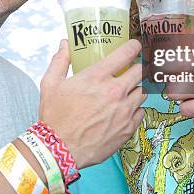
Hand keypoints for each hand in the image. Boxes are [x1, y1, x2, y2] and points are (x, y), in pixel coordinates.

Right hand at [39, 39, 145, 168]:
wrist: (59, 149)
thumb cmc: (55, 116)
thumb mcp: (50, 84)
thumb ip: (60, 61)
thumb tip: (65, 45)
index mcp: (98, 77)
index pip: (126, 53)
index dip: (133, 47)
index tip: (134, 47)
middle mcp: (115, 92)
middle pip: (141, 71)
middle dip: (138, 68)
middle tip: (132, 69)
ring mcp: (124, 111)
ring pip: (142, 92)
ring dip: (136, 88)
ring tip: (126, 91)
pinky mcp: (127, 128)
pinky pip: (140, 112)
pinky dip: (135, 109)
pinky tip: (124, 110)